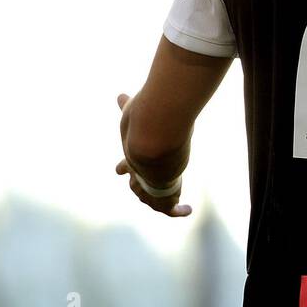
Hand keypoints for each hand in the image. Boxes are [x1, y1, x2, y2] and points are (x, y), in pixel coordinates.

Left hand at [115, 92, 191, 216]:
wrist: (151, 139)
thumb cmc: (142, 123)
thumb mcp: (134, 113)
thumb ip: (128, 105)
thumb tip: (120, 95)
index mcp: (132, 157)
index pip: (126, 167)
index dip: (125, 168)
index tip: (119, 170)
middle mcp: (139, 175)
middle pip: (137, 187)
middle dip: (139, 189)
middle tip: (144, 191)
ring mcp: (150, 187)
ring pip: (152, 200)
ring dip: (161, 202)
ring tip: (173, 203)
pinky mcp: (163, 195)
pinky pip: (169, 208)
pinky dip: (177, 211)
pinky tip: (187, 210)